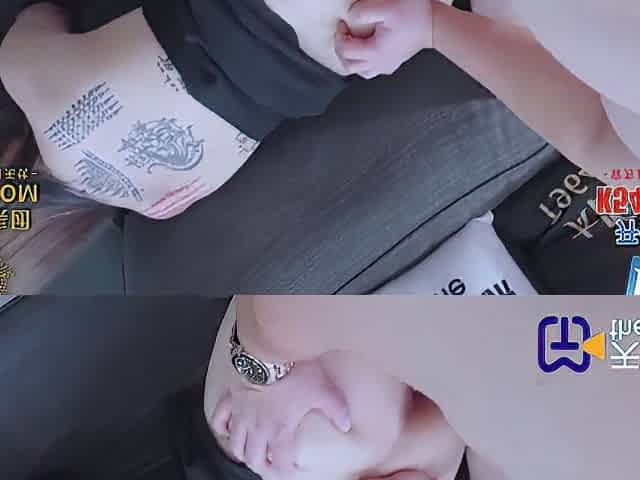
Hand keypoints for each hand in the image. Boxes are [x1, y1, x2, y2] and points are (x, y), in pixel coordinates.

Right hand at [211, 360, 350, 474]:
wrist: (268, 349)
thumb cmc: (294, 370)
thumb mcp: (324, 390)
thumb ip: (337, 410)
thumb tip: (346, 424)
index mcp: (280, 430)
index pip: (282, 463)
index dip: (286, 474)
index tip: (289, 474)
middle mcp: (257, 427)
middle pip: (254, 458)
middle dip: (261, 467)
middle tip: (268, 466)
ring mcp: (241, 414)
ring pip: (235, 444)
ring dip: (241, 452)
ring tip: (247, 453)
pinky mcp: (230, 398)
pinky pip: (219, 419)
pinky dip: (221, 428)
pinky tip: (225, 430)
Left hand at [335, 0, 434, 78]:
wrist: (435, 25)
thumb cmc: (416, 16)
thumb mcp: (387, 6)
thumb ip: (364, 10)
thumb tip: (350, 16)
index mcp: (374, 52)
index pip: (344, 50)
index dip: (339, 34)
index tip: (343, 22)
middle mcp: (378, 63)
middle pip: (347, 64)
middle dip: (341, 47)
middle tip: (344, 32)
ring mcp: (385, 66)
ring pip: (358, 71)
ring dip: (349, 58)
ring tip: (350, 43)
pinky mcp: (391, 63)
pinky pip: (370, 70)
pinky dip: (361, 62)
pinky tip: (363, 52)